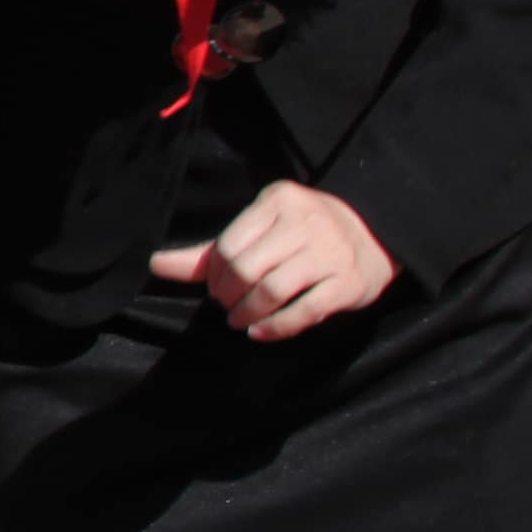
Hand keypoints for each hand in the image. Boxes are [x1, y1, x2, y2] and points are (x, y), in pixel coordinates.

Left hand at [152, 180, 397, 340]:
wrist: (377, 234)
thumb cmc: (304, 234)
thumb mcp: (261, 229)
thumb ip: (209, 250)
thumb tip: (154, 265)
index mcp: (279, 200)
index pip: (228, 245)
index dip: (214, 275)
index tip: (216, 288)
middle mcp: (307, 222)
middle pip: (247, 269)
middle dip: (227, 295)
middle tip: (226, 305)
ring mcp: (331, 252)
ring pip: (272, 291)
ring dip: (247, 313)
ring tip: (239, 320)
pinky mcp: (349, 283)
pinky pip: (305, 312)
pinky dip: (276, 327)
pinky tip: (260, 331)